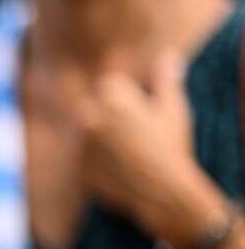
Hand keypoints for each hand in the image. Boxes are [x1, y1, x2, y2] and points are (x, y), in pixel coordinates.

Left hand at [76, 53, 229, 245]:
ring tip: (125, 149)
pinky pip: (81, 159)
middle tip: (127, 129)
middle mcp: (89, 117)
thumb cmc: (171, 147)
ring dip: (96, 136)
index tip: (136, 104)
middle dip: (104, 112)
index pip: (109, 83)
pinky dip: (94, 160)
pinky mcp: (76, 168)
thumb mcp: (173, 110)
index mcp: (112, 97)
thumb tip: (167, 57)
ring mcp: (79, 144)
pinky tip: (116, 167)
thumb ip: (164, 81)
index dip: (124, 93)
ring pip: (83, 133)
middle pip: (89, 105)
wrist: (162, 191)